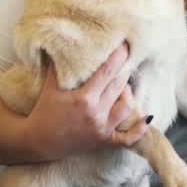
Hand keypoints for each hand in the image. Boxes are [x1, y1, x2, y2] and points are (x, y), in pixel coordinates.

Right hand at [27, 43, 149, 159]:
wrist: (39, 142)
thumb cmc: (44, 112)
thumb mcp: (50, 87)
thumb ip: (58, 66)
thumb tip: (63, 43)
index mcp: (83, 98)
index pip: (107, 72)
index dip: (118, 57)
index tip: (125, 45)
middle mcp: (96, 113)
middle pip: (119, 87)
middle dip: (124, 71)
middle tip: (127, 59)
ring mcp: (102, 128)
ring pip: (126, 107)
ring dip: (128, 94)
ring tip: (123, 85)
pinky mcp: (104, 141)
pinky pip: (127, 138)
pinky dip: (138, 130)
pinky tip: (147, 118)